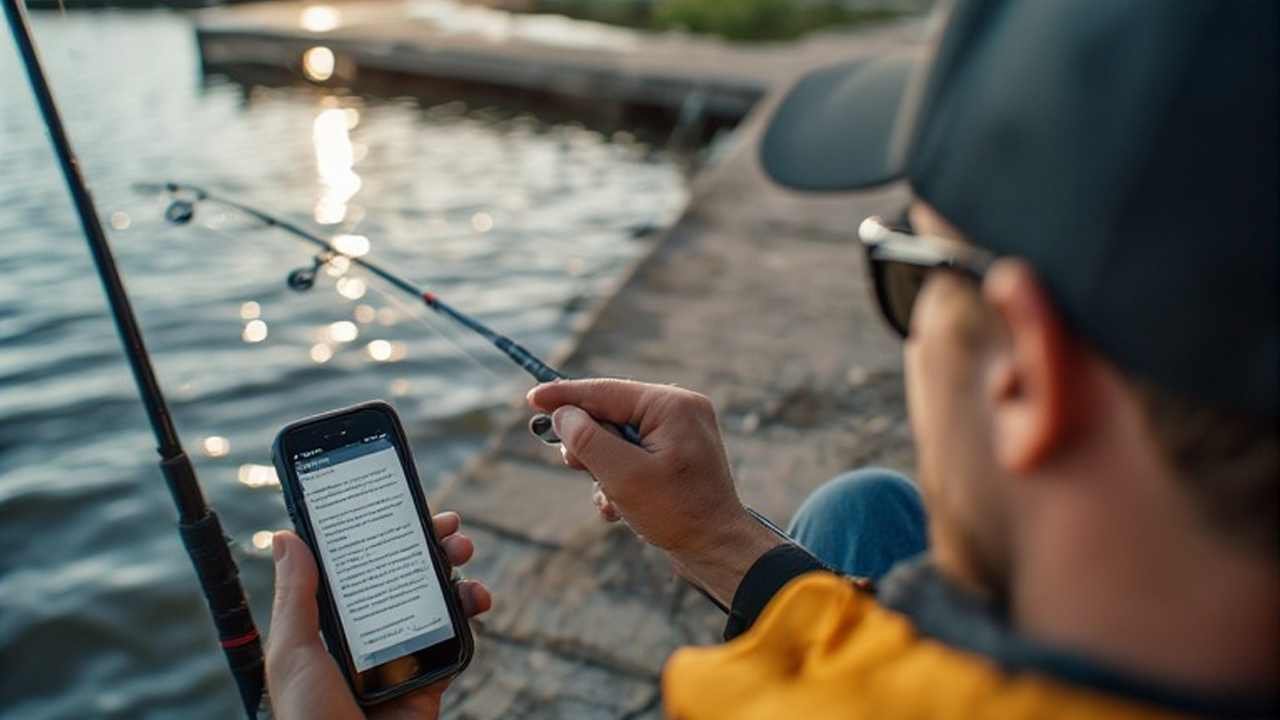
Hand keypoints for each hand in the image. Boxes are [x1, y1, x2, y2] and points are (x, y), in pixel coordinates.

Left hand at [267, 512, 491, 719]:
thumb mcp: (293, 654)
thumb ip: (297, 596)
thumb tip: (288, 536)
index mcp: (332, 625)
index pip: (360, 566)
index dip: (383, 533)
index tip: (404, 505)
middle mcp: (370, 634)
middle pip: (406, 575)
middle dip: (431, 544)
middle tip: (449, 527)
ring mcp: (403, 654)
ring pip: (436, 600)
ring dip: (456, 572)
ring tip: (464, 557)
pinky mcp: (431, 677)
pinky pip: (457, 640)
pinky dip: (471, 614)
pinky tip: (476, 599)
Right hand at [527, 379, 783, 604]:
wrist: (718, 550)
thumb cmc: (677, 512)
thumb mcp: (623, 475)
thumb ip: (588, 440)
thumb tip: (563, 414)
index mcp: (671, 404)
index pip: (604, 391)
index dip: (564, 396)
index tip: (531, 398)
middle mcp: (678, 409)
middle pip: (609, 413)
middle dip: (588, 444)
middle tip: (574, 466)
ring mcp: (680, 431)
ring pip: (617, 438)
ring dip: (603, 469)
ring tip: (610, 498)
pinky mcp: (675, 453)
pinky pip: (633, 454)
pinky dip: (619, 479)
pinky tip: (619, 508)